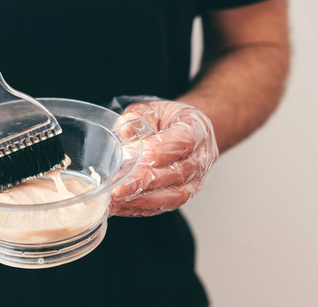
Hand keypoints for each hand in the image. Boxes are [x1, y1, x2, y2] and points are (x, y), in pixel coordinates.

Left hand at [110, 100, 217, 216]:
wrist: (187, 130)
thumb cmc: (168, 120)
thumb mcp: (151, 109)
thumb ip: (137, 119)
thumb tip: (126, 135)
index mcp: (197, 128)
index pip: (183, 141)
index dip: (158, 150)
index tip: (132, 153)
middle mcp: (202, 157)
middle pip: (178, 172)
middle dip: (145, 181)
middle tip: (119, 186)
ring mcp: (196, 180)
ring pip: (174, 195)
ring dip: (143, 199)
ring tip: (116, 199)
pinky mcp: (184, 195)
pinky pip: (165, 206)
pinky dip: (140, 208)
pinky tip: (119, 206)